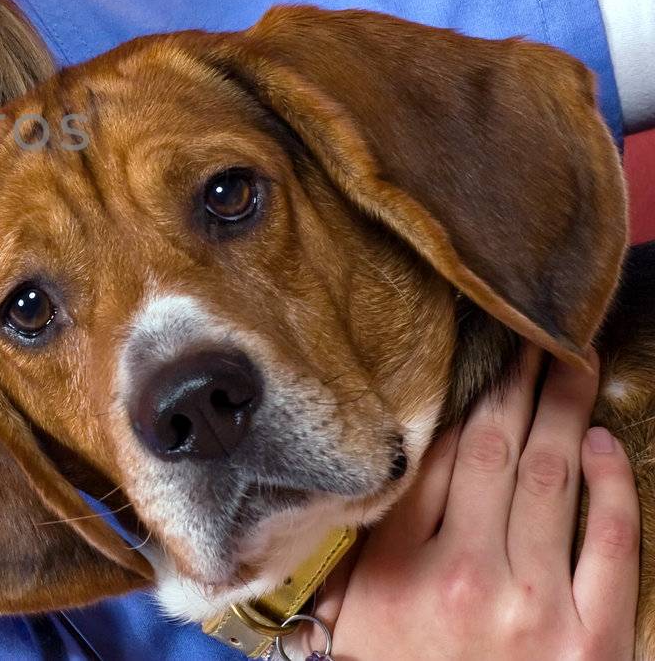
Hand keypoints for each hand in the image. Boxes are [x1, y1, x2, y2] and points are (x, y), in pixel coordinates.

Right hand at [299, 344, 640, 660]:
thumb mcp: (350, 631)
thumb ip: (354, 562)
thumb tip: (354, 485)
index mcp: (399, 575)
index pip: (433, 461)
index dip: (457, 400)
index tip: (473, 356)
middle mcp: (466, 581)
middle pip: (495, 453)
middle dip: (516, 385)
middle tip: (531, 332)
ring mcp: (535, 608)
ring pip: (554, 480)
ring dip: (566, 411)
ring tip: (573, 363)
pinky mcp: (594, 638)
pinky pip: (609, 541)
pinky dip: (612, 485)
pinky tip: (604, 444)